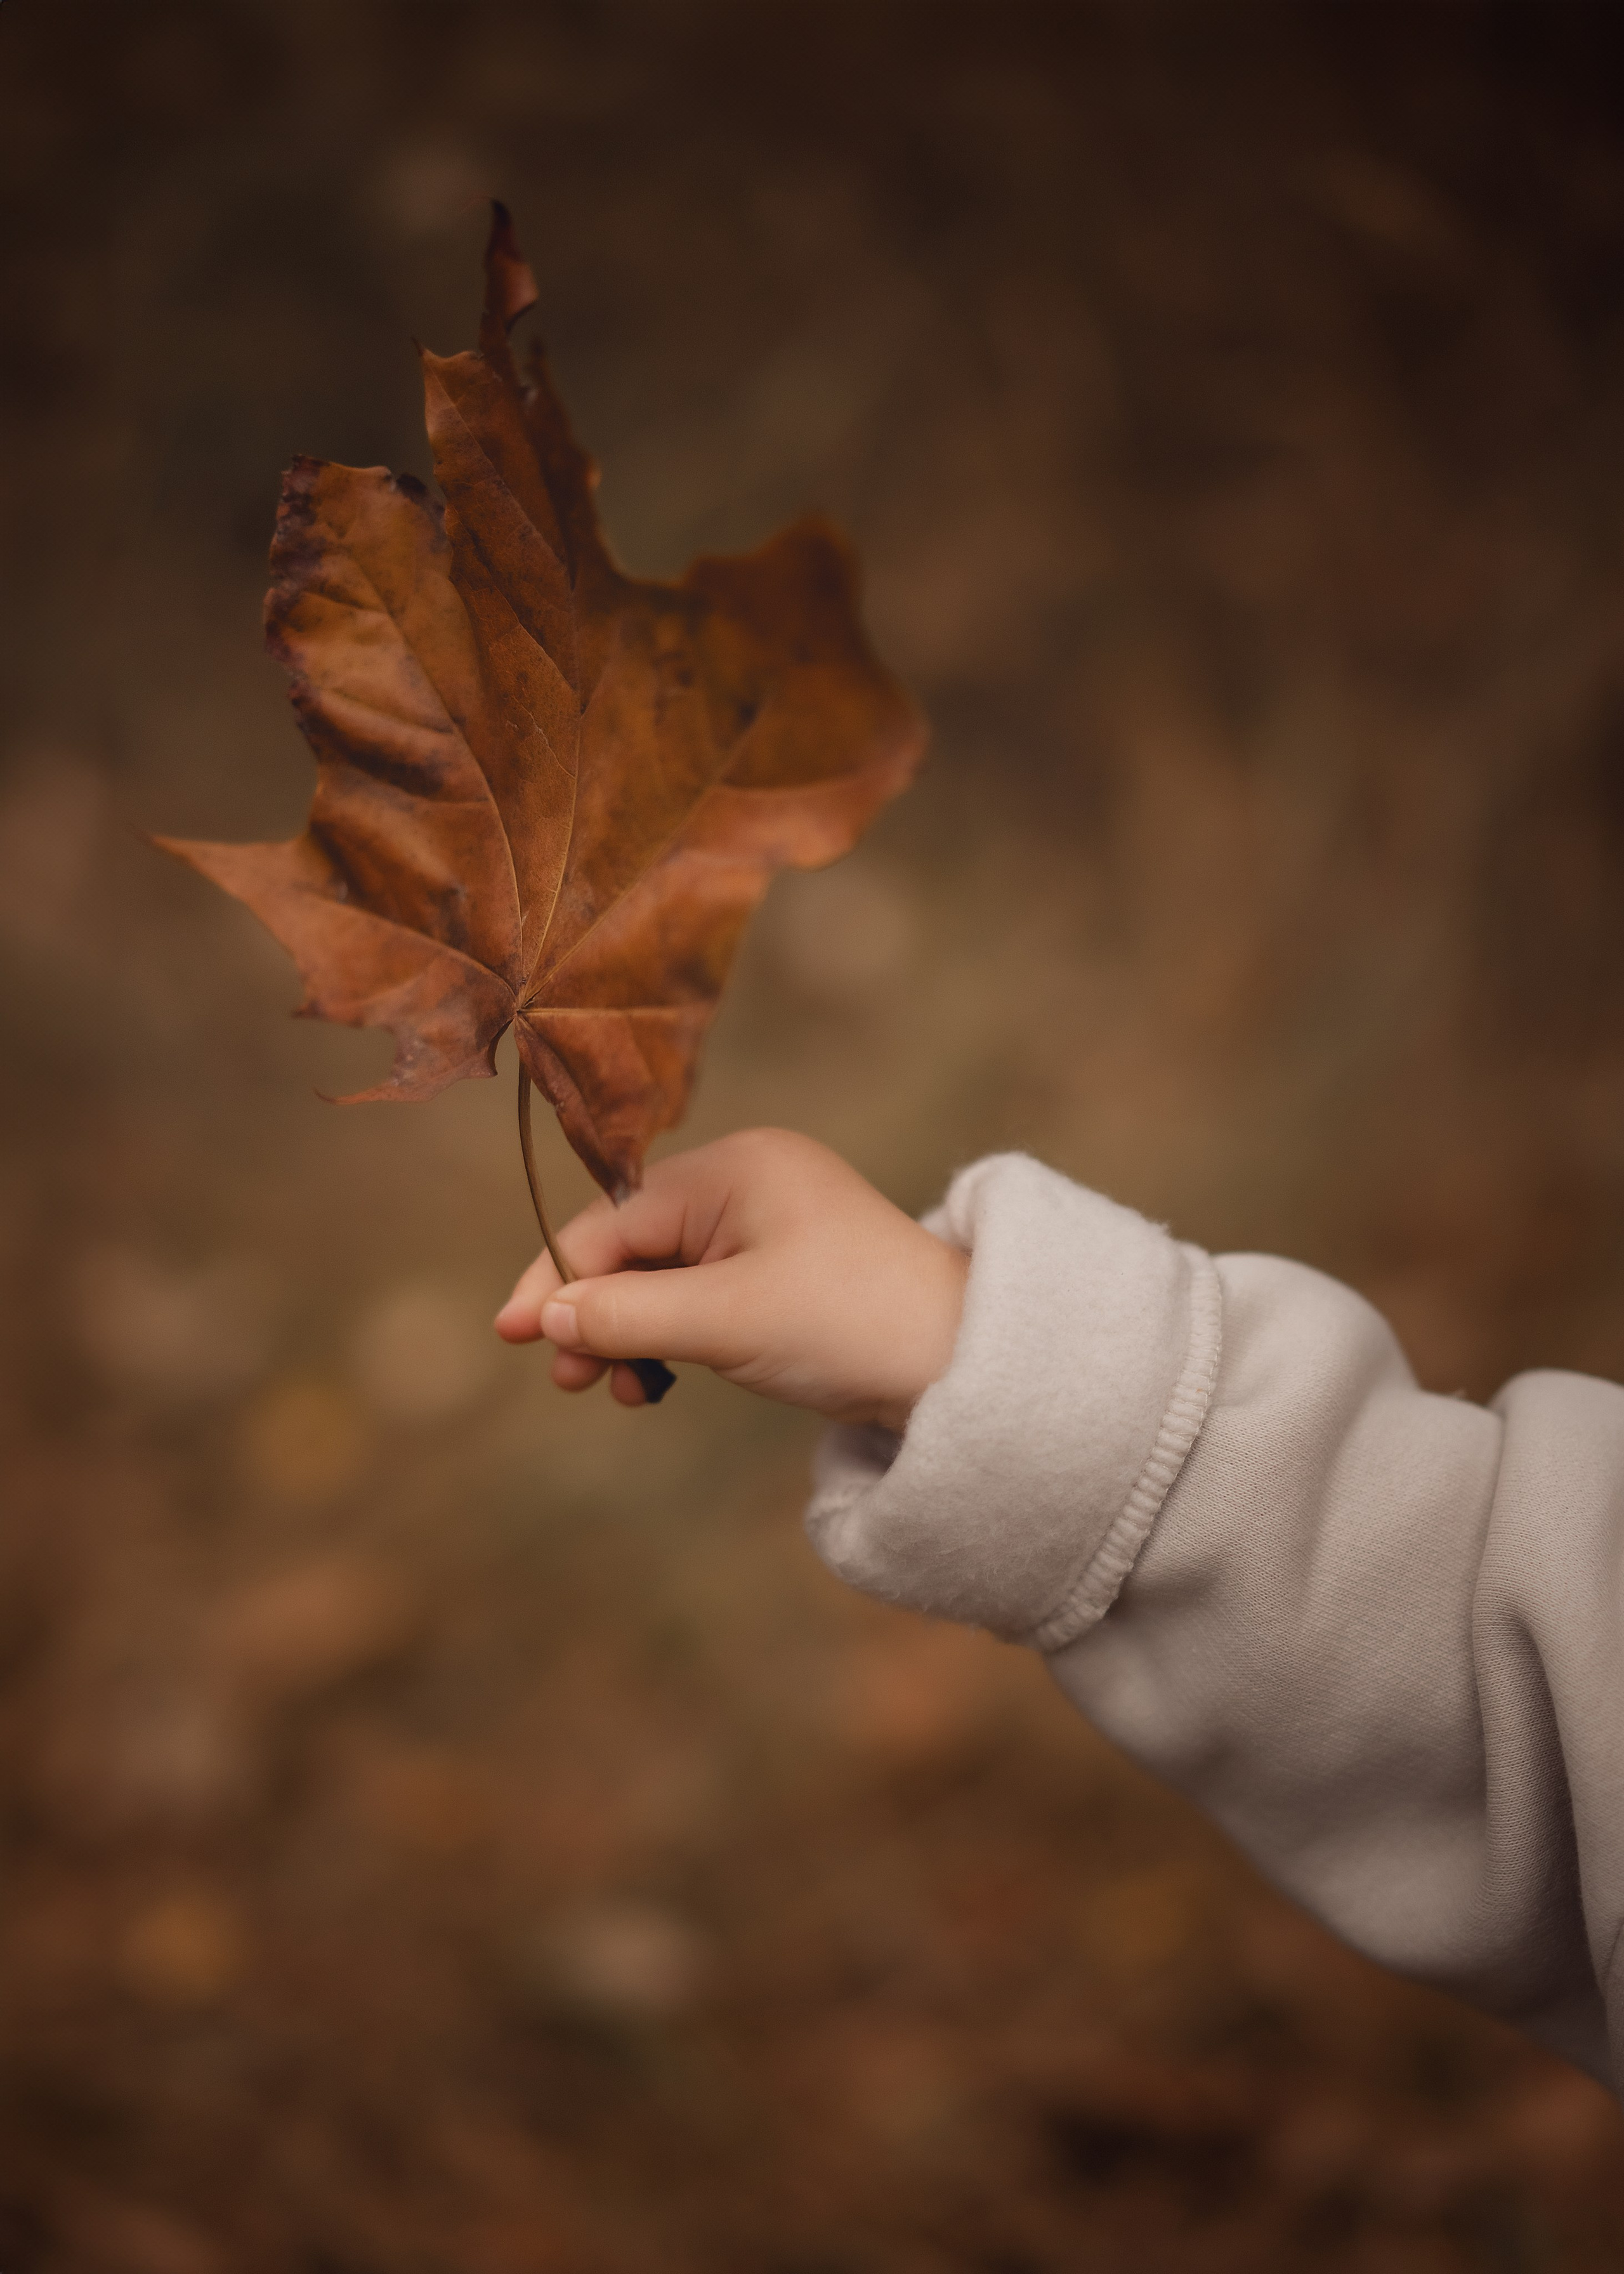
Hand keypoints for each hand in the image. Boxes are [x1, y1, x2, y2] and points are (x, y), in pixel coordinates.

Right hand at [495, 1128, 966, 1429]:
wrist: (965, 1364)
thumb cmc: (851, 1324)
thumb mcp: (724, 1321)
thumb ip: (626, 1314)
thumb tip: (544, 1316)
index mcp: (735, 1168)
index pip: (613, 1221)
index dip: (555, 1278)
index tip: (513, 1338)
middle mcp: (748, 1183)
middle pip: (632, 1246)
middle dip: (593, 1313)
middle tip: (571, 1382)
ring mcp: (769, 1227)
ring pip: (663, 1277)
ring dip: (630, 1333)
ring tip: (623, 1392)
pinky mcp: (784, 1273)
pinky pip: (702, 1297)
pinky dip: (673, 1339)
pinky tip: (662, 1382)